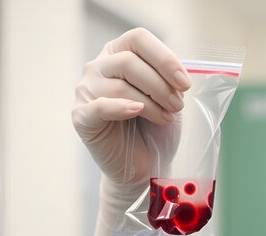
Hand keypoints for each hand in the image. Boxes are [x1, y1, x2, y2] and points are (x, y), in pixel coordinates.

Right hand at [72, 27, 190, 185]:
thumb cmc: (155, 128)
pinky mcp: (81, 116)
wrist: (143, 165)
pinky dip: (121, 107)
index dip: (165, 58)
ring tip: (166, 117)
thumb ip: (169, 78)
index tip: (184, 84)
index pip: (138, 39)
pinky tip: (137, 111)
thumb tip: (180, 71)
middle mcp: (98, 67)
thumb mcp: (168, 98)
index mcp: (119, 53)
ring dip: (151, 103)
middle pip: (129, 61)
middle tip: (177, 106)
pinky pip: (100, 106)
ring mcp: (85, 91)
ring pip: (119, 85)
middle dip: (160, 85)